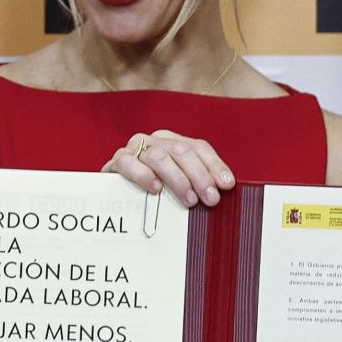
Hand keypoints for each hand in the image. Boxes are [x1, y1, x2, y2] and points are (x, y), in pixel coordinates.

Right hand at [103, 131, 235, 207]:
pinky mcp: (116, 161)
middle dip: (200, 176)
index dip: (214, 165)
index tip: (227, 184)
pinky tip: (155, 189)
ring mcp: (134, 149)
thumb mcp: (177, 186)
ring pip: (159, 156)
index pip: (198, 147)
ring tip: (189, 200)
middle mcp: (155, 141)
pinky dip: (143, 175)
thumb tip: (223, 192)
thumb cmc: (152, 192)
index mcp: (173, 142)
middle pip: (181, 151)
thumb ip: (196, 184)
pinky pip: (129, 163)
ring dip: (177, 179)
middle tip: (211, 199)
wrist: (114, 194)